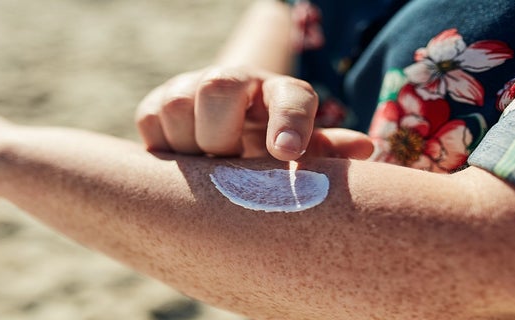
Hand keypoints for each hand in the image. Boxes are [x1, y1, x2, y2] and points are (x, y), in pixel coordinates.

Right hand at [135, 66, 372, 160]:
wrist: (226, 132)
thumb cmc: (269, 146)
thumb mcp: (299, 151)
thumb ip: (324, 151)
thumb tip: (364, 148)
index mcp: (279, 92)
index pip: (290, 95)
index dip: (290, 120)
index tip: (286, 153)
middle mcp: (234, 80)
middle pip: (218, 87)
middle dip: (220, 135)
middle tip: (228, 162)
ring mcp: (190, 87)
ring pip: (176, 106)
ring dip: (191, 147)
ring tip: (207, 166)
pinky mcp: (155, 104)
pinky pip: (150, 122)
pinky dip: (165, 149)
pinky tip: (186, 162)